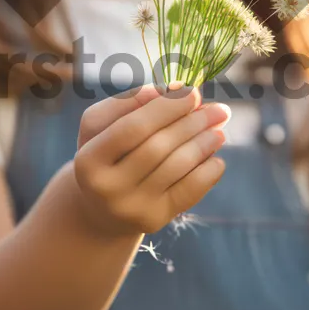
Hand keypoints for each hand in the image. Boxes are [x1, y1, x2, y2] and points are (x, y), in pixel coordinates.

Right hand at [69, 84, 231, 237]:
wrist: (100, 209)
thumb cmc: (105, 153)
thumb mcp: (103, 125)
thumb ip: (130, 101)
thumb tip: (172, 89)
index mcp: (89, 160)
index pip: (133, 128)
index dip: (166, 107)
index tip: (192, 91)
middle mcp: (107, 188)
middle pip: (158, 147)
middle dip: (192, 123)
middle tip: (218, 109)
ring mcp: (132, 207)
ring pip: (177, 167)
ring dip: (204, 143)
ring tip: (219, 129)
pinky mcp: (154, 220)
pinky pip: (189, 191)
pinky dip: (208, 171)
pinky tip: (216, 157)